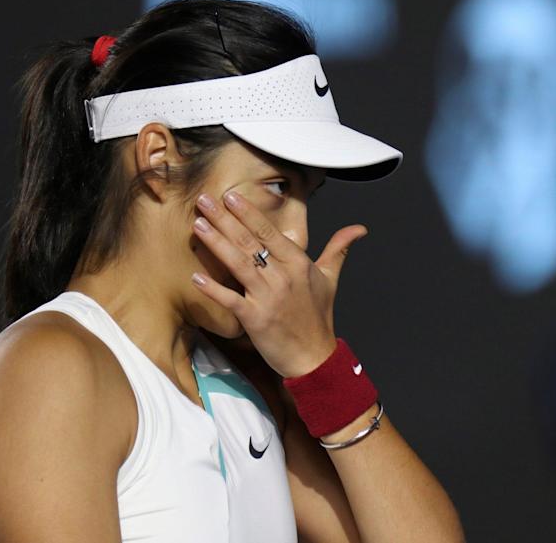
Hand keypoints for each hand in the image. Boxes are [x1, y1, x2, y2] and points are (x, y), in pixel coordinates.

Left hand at [190, 191, 366, 377]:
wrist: (314, 358)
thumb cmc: (319, 317)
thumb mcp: (330, 279)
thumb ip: (338, 249)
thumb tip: (359, 229)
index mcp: (299, 264)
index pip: (270, 233)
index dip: (249, 213)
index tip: (231, 197)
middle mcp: (284, 277)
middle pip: (250, 242)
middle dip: (225, 219)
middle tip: (204, 200)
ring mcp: (269, 298)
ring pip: (238, 264)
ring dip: (216, 243)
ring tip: (198, 225)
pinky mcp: (255, 319)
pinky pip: (231, 300)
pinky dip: (213, 289)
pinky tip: (196, 277)